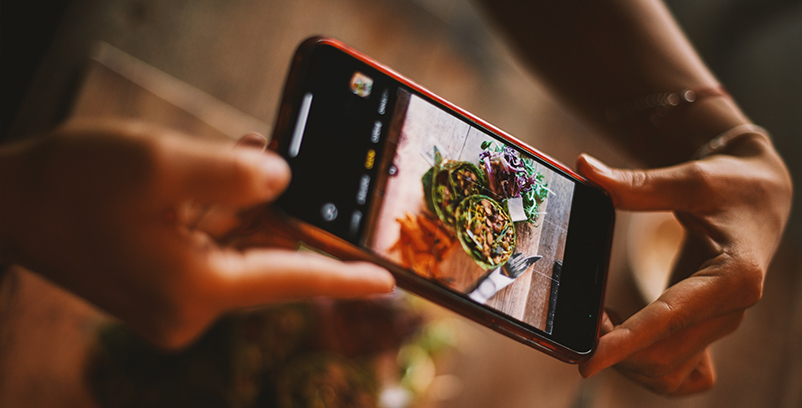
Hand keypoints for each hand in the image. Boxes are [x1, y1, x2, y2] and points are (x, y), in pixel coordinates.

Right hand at [0, 118, 394, 348]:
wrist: (11, 203)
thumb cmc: (73, 182)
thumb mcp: (159, 162)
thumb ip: (234, 172)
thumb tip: (284, 182)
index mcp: (193, 288)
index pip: (289, 281)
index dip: (343, 279)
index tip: (387, 284)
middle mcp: (188, 308)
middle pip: (265, 259)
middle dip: (280, 210)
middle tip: (279, 163)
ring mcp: (174, 303)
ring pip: (241, 251)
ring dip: (251, 207)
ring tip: (246, 156)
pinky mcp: (163, 289)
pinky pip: (215, 251)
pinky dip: (226, 217)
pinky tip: (225, 179)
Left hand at [575, 132, 791, 394]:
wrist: (761, 199)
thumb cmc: (728, 186)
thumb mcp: (687, 179)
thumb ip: (636, 184)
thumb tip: (585, 168)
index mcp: (733, 276)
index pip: (669, 317)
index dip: (626, 342)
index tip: (589, 361)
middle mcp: (731, 310)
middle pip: (664, 354)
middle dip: (616, 348)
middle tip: (581, 320)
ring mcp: (722, 325)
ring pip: (668, 370)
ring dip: (627, 360)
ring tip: (600, 323)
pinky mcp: (710, 330)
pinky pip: (680, 373)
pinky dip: (647, 367)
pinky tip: (625, 339)